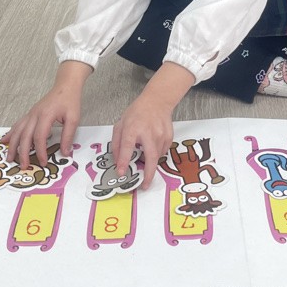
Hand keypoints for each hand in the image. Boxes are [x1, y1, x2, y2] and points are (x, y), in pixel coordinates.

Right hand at [1, 60, 90, 167]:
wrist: (65, 85)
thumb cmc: (69, 100)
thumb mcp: (73, 118)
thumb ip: (67, 136)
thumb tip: (64, 152)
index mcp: (46, 115)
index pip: (39, 137)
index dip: (40, 151)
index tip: (43, 162)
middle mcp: (35, 114)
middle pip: (25, 136)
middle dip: (22, 152)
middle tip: (23, 166)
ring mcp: (31, 113)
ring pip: (18, 131)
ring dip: (12, 145)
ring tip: (9, 157)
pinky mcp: (30, 114)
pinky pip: (18, 124)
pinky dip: (11, 133)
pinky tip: (5, 140)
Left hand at [111, 62, 193, 188]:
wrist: (157, 101)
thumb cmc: (137, 112)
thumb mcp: (121, 123)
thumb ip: (116, 142)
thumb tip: (117, 160)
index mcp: (132, 128)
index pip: (127, 146)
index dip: (123, 160)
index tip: (121, 171)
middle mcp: (148, 132)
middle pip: (150, 156)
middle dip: (148, 174)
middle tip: (144, 185)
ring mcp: (161, 135)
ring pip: (156, 156)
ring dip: (150, 161)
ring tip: (144, 154)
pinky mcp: (169, 137)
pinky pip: (162, 151)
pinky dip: (156, 154)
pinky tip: (152, 146)